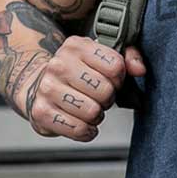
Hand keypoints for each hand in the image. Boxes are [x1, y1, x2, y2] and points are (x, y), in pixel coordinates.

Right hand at [29, 37, 145, 141]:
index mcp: (76, 46)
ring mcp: (47, 88)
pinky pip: (79, 129)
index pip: (116, 66)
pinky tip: (81, 123)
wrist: (37, 86)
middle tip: (98, 97)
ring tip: (88, 109)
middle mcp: (58, 65)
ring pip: (93, 112)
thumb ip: (127, 58)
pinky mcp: (41, 112)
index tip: (110, 80)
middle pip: (105, 90)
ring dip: (97, 116)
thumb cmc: (76, 73)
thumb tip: (140, 69)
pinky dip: (86, 131)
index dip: (119, 79)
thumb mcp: (100, 57)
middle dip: (108, 99)